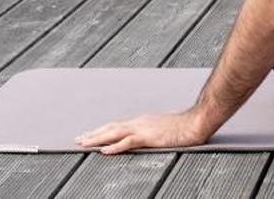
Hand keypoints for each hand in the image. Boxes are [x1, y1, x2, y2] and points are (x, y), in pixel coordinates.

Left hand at [76, 108, 211, 154]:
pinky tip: (104, 151)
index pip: (117, 125)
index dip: (101, 130)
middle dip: (93, 134)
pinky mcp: (149, 136)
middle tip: (78, 139)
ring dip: (97, 139)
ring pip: (114, 133)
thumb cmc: (184, 126)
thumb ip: (153, 131)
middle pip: (111, 128)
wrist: (196, 122)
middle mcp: (139, 122)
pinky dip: (114, 146)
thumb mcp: (164, 128)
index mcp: (142, 121)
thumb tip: (149, 136)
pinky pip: (127, 142)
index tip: (89, 134)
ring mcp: (143, 128)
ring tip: (83, 144)